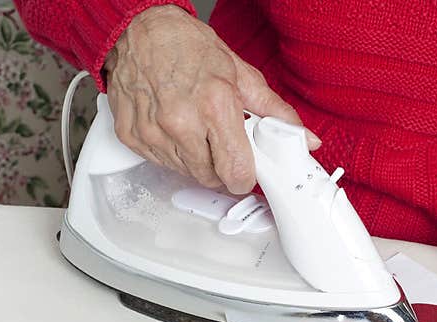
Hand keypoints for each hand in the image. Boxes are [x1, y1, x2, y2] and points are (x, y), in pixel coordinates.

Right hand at [104, 5, 320, 193]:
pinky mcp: (132, 136)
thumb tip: (304, 137)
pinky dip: (171, 153)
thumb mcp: (241, 74)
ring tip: (195, 128)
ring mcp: (153, 131)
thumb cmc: (188, 47)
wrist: (140, 28)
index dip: (245, 176)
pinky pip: (160, 164)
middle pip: (211, 178)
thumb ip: (275, 111)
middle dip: (221, 167)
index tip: (246, 170)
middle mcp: (181, 121)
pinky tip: (173, 128)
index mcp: (214, 105)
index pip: (236, 172)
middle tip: (220, 141)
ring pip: (186, 173)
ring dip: (196, 160)